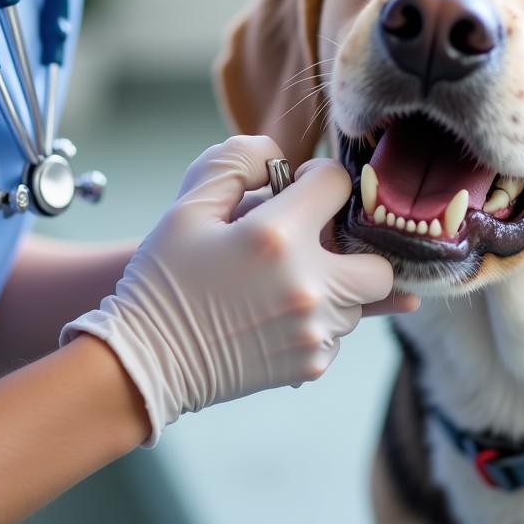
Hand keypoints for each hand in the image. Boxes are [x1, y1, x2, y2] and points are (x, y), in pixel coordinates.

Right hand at [60, 135, 415, 443]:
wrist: (144, 362)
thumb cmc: (163, 278)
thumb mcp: (187, 205)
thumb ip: (236, 162)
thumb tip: (278, 159)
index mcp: (276, 236)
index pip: (336, 185)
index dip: (315, 176)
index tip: (294, 188)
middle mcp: (307, 284)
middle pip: (379, 261)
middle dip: (353, 244)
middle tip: (314, 241)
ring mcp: (313, 330)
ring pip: (358, 298)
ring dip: (334, 281)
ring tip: (284, 278)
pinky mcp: (310, 364)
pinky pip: (337, 332)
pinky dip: (318, 318)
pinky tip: (276, 311)